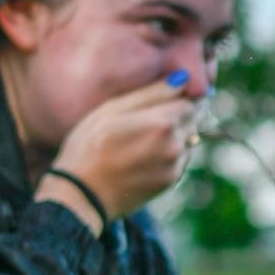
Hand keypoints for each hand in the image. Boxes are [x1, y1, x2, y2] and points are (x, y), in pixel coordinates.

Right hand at [40, 77, 198, 220]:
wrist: (82, 195)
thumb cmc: (89, 146)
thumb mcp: (112, 109)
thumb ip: (151, 93)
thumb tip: (183, 79)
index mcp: (163, 122)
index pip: (190, 100)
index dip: (179, 95)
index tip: (165, 97)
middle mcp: (176, 144)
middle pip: (192, 119)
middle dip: (177, 114)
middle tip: (147, 118)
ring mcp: (175, 165)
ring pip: (187, 139)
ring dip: (175, 134)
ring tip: (141, 139)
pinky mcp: (171, 181)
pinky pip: (180, 158)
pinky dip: (169, 153)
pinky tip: (142, 155)